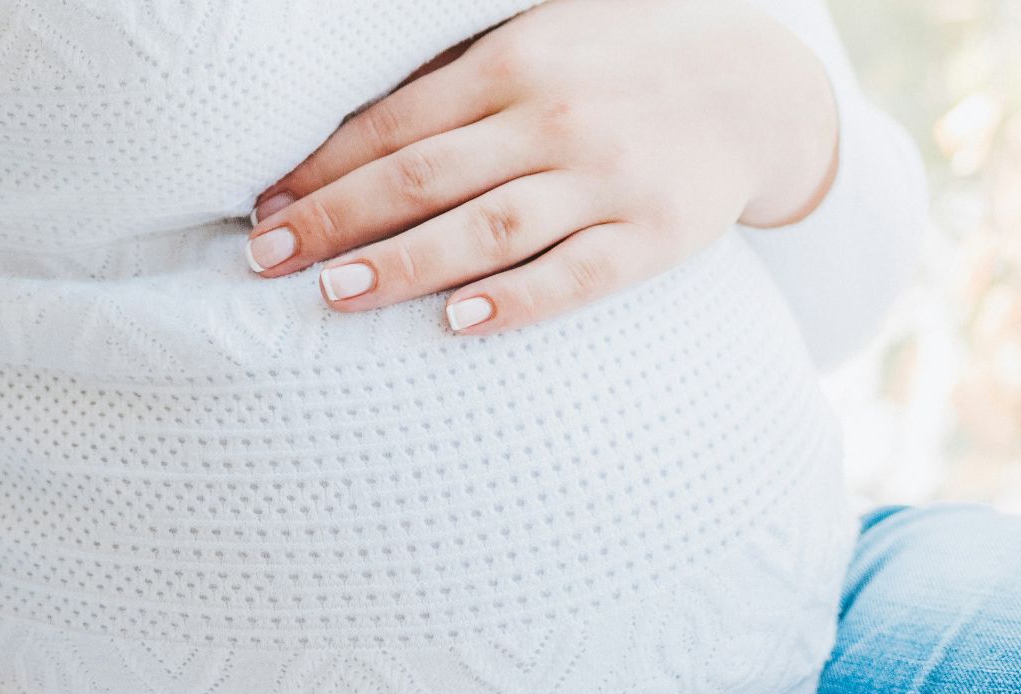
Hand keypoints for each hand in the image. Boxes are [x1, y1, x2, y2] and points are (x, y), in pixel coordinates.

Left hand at [243, 0, 839, 334]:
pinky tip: (458, 323)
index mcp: (513, 63)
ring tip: (334, 293)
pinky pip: (576, 275)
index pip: (393, 126)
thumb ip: (453, 85)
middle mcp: (553, 117)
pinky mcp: (653, 234)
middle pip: (422, 177)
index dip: (320, 171)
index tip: (262, 212)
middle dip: (334, 220)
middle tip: (266, 261)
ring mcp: (606, 178)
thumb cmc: (614, 68)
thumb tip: (338, 141)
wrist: (758, 87)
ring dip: (403, 263)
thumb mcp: (536, 43)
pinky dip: (516, 301)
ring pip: (487, 228)